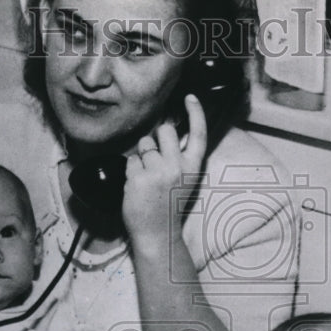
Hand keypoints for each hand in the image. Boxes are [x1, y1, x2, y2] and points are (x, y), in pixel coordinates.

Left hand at [121, 94, 207, 245]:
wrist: (157, 233)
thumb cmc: (169, 206)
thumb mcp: (185, 181)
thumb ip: (180, 158)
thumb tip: (166, 133)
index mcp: (193, 168)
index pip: (198, 134)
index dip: (195, 113)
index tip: (190, 97)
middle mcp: (177, 167)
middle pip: (165, 131)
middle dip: (158, 137)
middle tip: (155, 157)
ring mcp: (157, 172)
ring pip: (144, 145)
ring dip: (142, 157)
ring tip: (147, 178)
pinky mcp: (138, 178)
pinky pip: (131, 160)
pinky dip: (131, 171)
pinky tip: (137, 186)